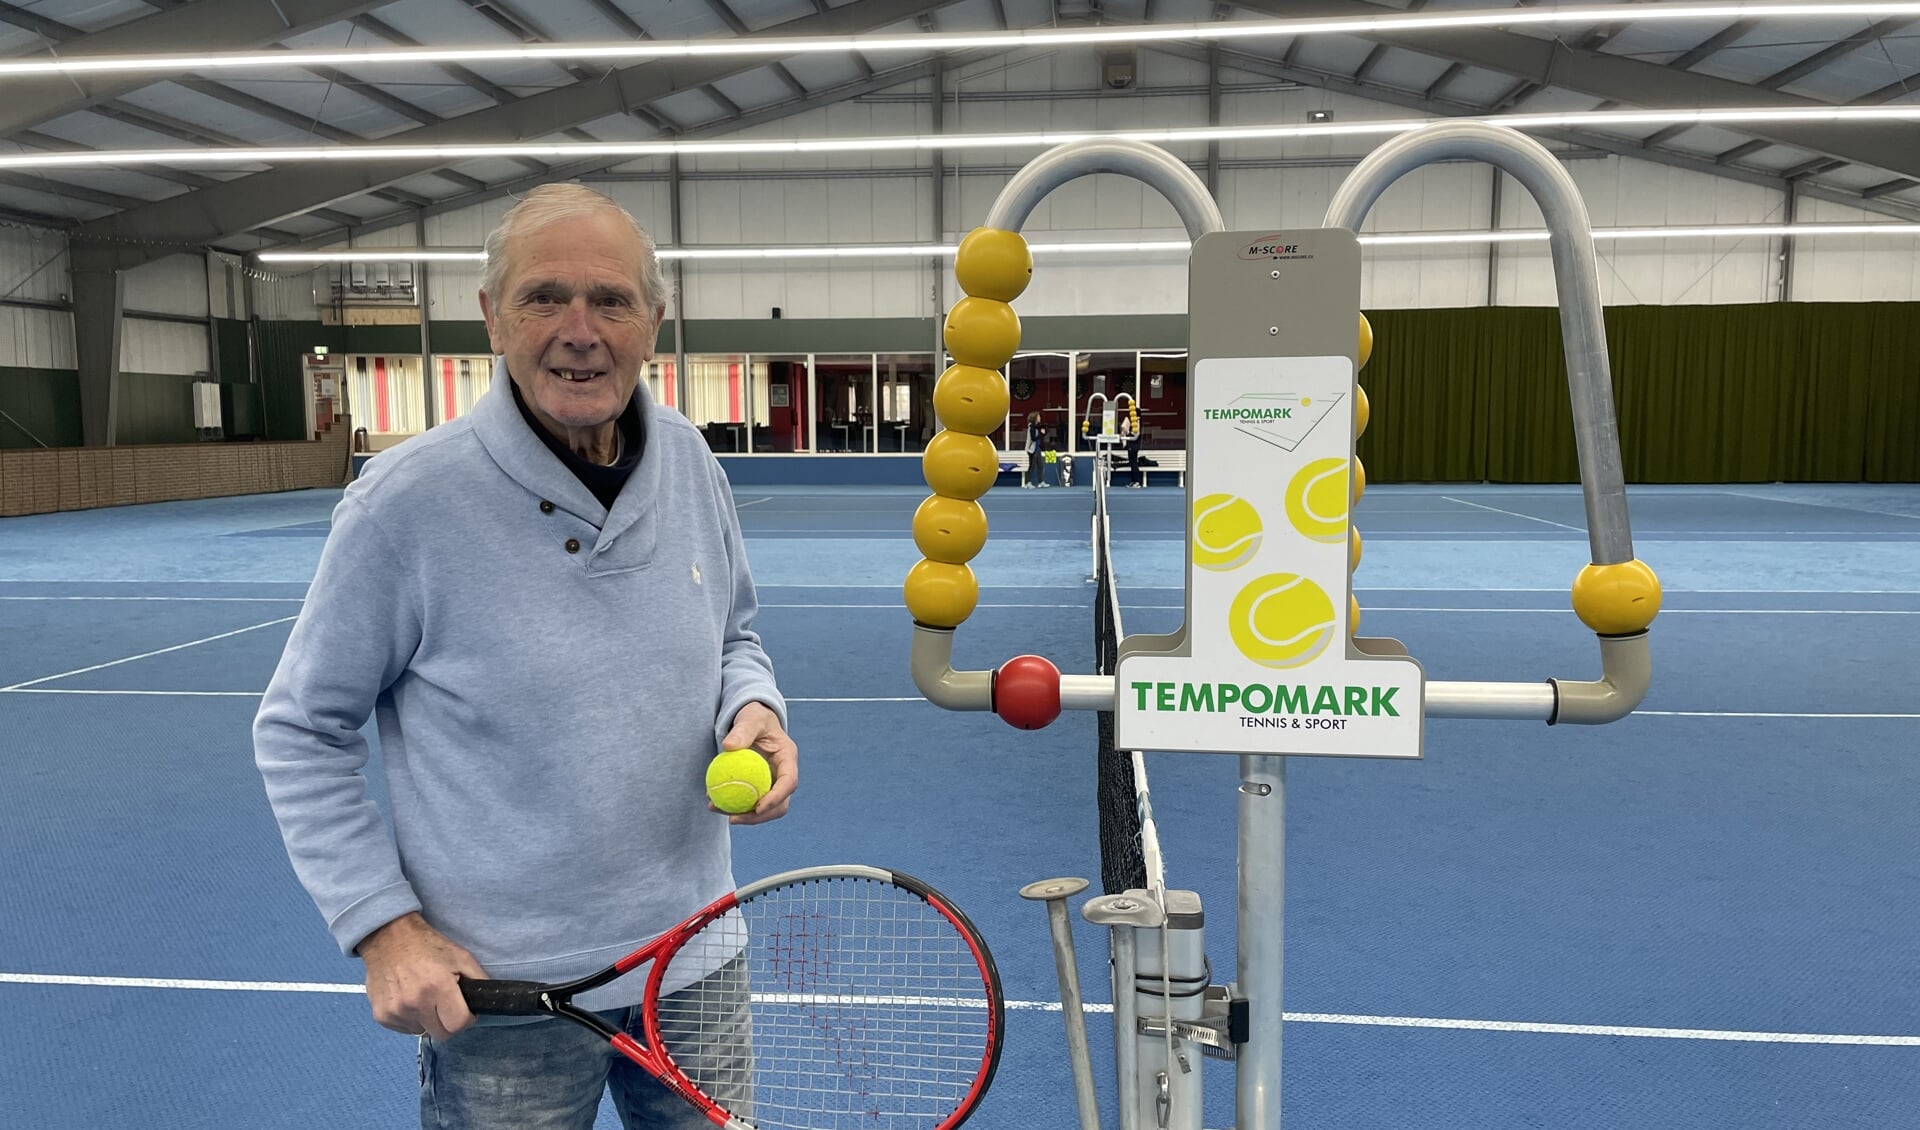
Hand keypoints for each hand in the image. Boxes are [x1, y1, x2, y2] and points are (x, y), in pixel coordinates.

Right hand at [357, 913, 486, 1039]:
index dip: (466, 1018)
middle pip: (441, 1034)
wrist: (388, 937)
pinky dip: (410, 1018)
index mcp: (438, 987)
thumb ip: (479, 980)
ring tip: (423, 996)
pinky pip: (405, 1028)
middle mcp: (415, 1003)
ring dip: (427, 1020)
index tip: (465, 1009)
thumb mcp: (461, 957)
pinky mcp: (381, 1016)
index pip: (458, 1025)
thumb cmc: (428, 946)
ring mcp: (396, 1011)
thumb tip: (486, 1002)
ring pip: (422, 1031)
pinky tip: (408, 998)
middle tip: (445, 1004)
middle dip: (448, 1022)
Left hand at [718, 701, 797, 825]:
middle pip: (780, 804)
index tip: (757, 807)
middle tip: (733, 818)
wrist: (751, 722)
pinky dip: (732, 805)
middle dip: (759, 816)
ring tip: (716, 808)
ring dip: (743, 815)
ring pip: (763, 808)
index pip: (789, 782)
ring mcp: (772, 783)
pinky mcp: (758, 787)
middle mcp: (783, 774)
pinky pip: (748, 801)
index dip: (776, 798)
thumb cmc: (754, 717)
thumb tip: (729, 746)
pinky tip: (712, 802)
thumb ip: (742, 730)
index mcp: (788, 758)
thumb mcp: (751, 718)